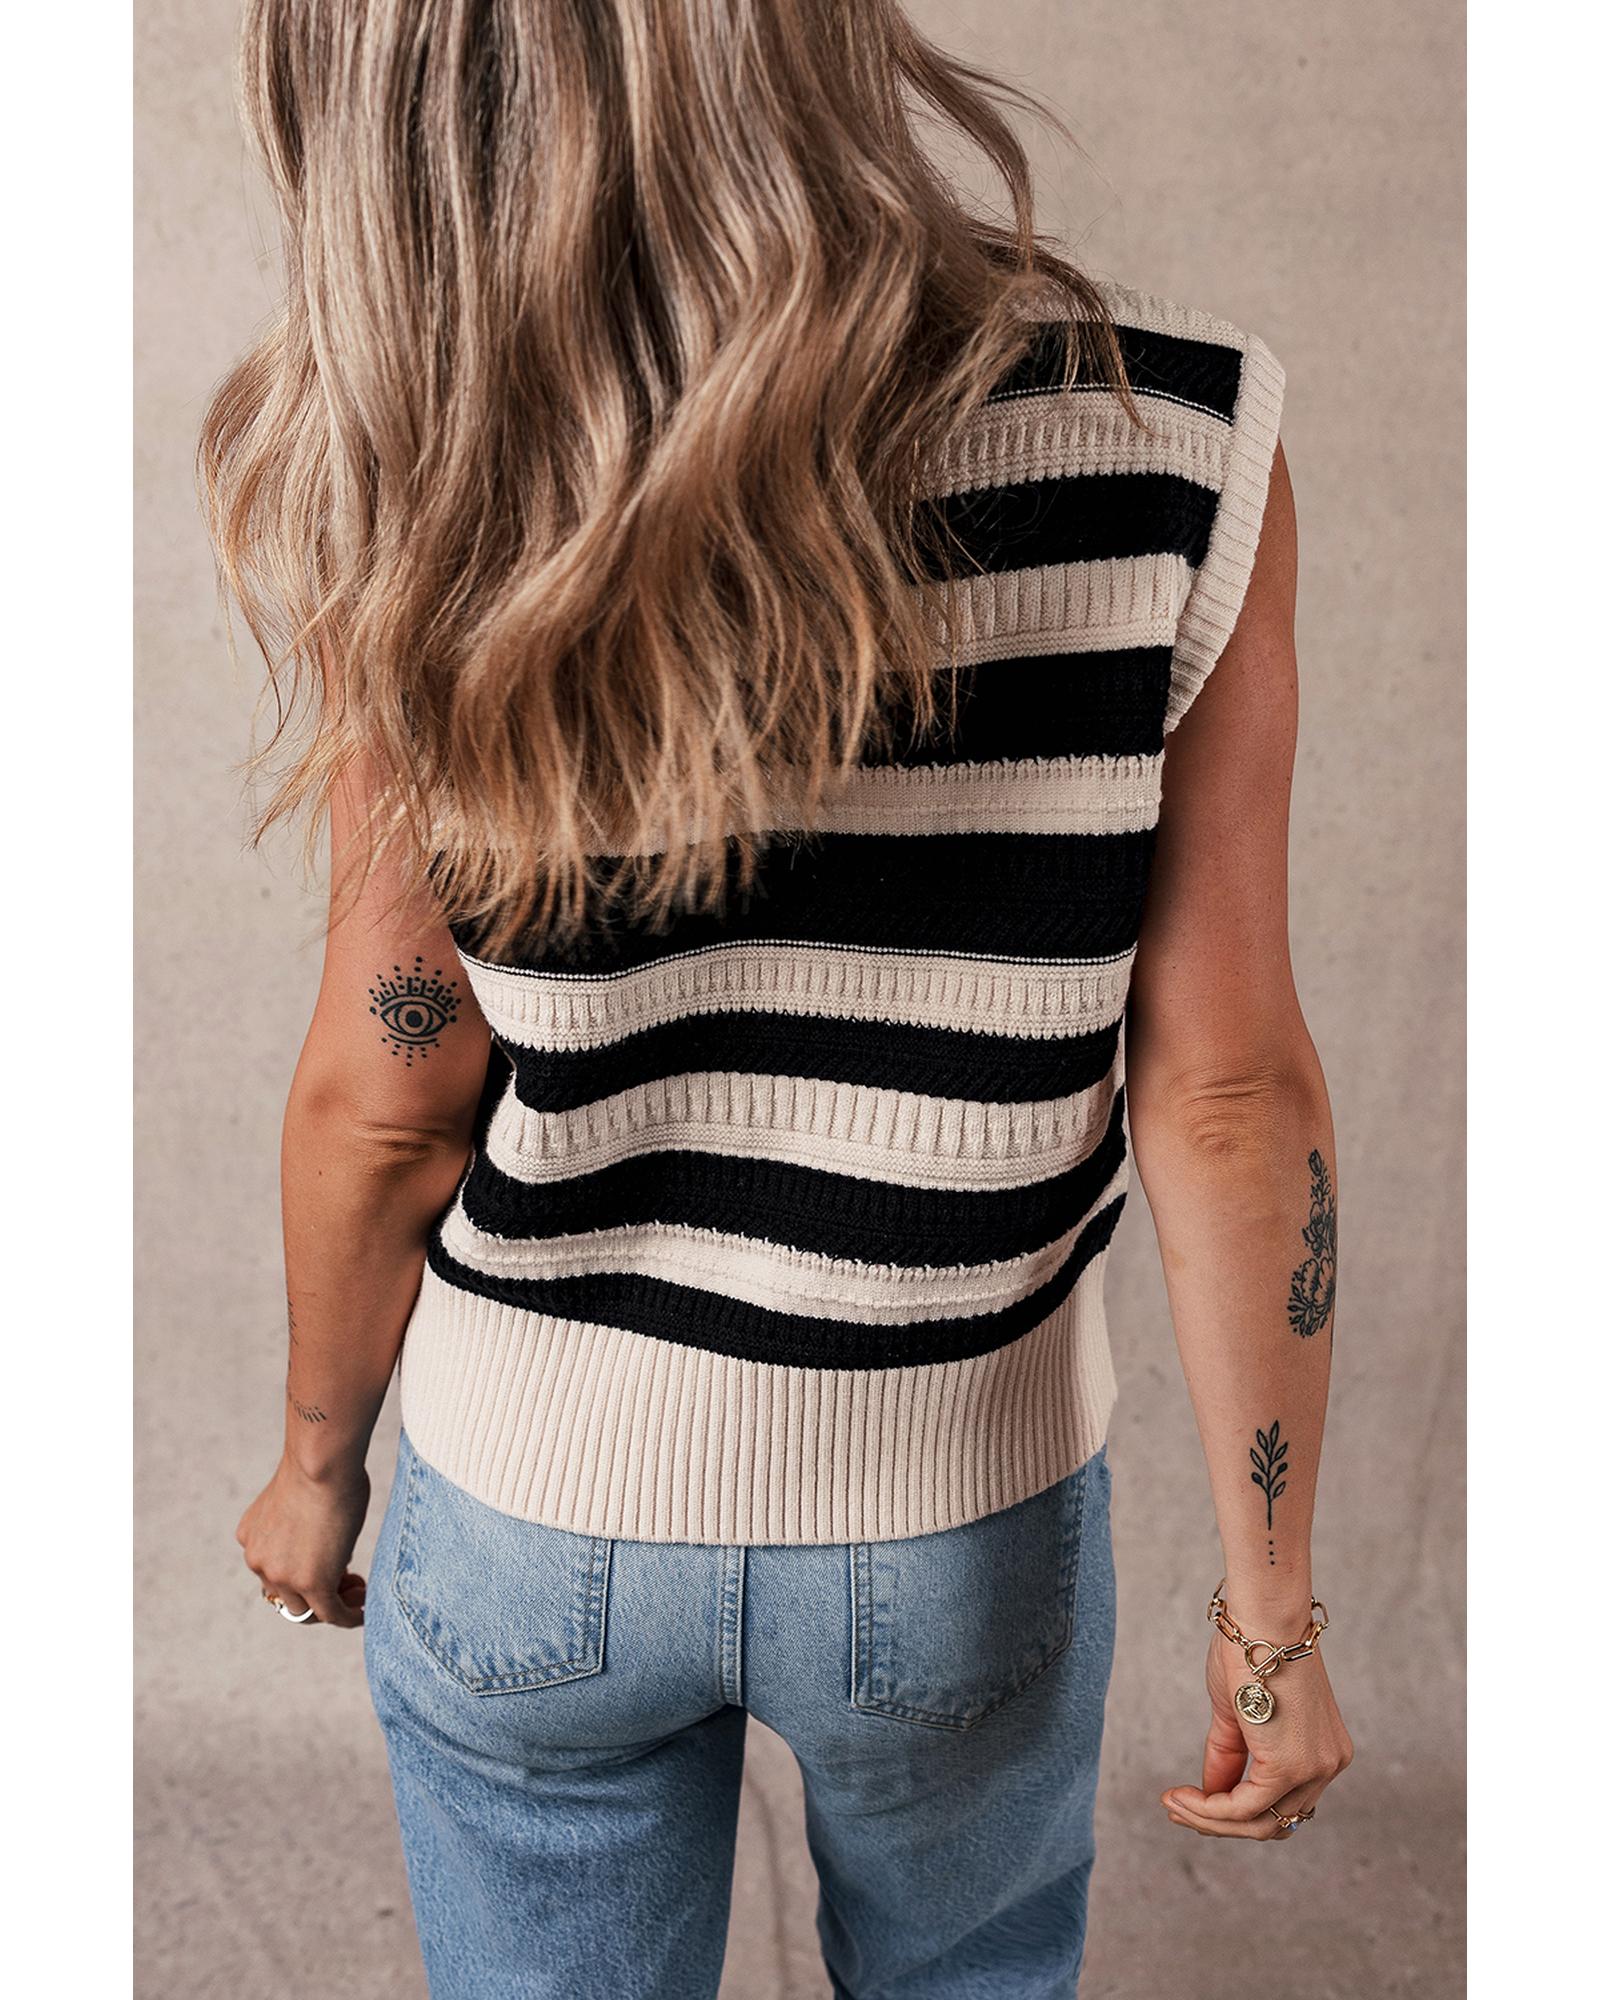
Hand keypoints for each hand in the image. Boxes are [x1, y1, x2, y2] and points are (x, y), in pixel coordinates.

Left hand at [236, 1455, 369, 1628]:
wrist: (321, 1462)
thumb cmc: (321, 1465)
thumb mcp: (298, 1499)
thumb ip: (302, 1525)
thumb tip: (328, 1542)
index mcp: (250, 1537)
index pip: (274, 1570)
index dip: (302, 1572)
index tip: (331, 1562)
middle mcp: (258, 1561)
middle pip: (287, 1595)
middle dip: (317, 1592)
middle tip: (350, 1581)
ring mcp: (282, 1576)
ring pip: (306, 1611)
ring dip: (333, 1605)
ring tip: (359, 1594)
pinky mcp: (312, 1584)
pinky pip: (331, 1613)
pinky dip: (348, 1616)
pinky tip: (363, 1611)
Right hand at [1162, 1627, 1353, 1839]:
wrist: (1261, 1618)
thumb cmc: (1248, 1650)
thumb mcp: (1236, 1713)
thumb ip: (1229, 1756)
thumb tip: (1211, 1795)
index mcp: (1322, 1750)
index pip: (1281, 1801)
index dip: (1235, 1810)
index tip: (1191, 1801)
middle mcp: (1328, 1765)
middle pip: (1273, 1820)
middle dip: (1220, 1822)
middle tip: (1178, 1810)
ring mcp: (1315, 1769)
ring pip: (1258, 1822)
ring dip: (1209, 1819)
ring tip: (1174, 1806)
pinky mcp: (1291, 1767)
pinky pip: (1244, 1807)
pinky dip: (1209, 1809)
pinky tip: (1181, 1798)